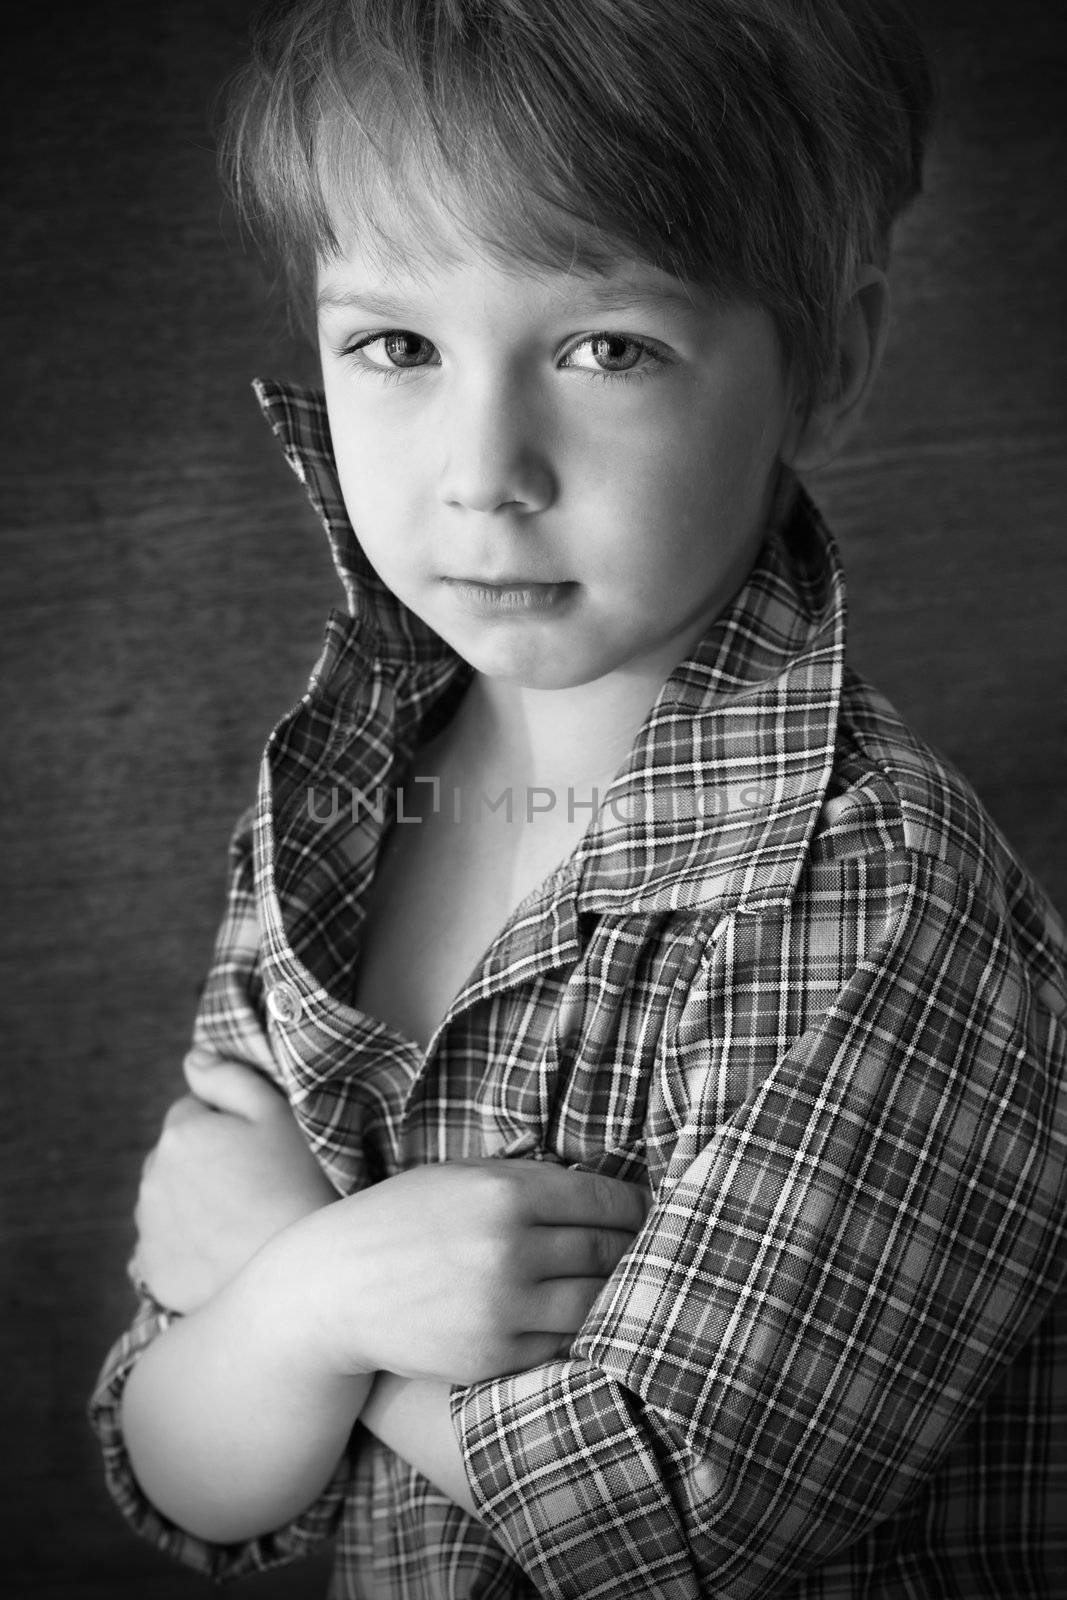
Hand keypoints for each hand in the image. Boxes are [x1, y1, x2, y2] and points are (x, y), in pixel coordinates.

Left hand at [133, 1049, 335, 1313]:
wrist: (301, 1271)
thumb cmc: (299, 1183)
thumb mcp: (277, 1114)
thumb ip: (229, 1078)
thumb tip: (191, 1059)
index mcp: (180, 1133)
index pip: (191, 1111)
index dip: (226, 1125)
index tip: (256, 1148)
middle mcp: (152, 1177)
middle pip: (175, 1156)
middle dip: (203, 1162)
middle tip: (252, 1184)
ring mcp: (149, 1227)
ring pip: (167, 1199)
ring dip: (192, 1202)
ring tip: (240, 1219)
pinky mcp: (153, 1270)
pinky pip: (164, 1244)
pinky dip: (186, 1244)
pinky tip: (224, 1249)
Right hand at [267, 1158, 649, 1385]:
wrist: (332, 1287)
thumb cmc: (401, 1219)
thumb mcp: (459, 1175)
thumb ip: (527, 1178)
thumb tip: (601, 1186)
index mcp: (506, 1191)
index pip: (606, 1199)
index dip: (637, 1205)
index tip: (648, 1209)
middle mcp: (510, 1249)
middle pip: (609, 1250)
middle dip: (635, 1248)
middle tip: (650, 1245)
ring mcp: (503, 1308)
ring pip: (596, 1301)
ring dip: (615, 1291)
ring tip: (621, 1282)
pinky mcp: (493, 1356)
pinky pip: (562, 1342)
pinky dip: (576, 1328)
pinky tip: (574, 1313)